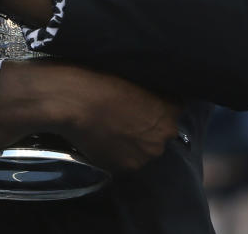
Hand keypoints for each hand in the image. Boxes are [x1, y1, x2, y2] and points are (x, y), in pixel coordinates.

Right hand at [62, 68, 181, 171]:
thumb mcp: (134, 79)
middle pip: (161, 133)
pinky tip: (104, 140)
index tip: (143, 101)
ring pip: (144, 150)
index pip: (174, 109)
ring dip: (133, 143)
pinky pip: (125, 160)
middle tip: (125, 117)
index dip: (158, 104)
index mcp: (170, 112)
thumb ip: (150, 95)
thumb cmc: (101, 81)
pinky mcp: (124, 169)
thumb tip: (149, 101)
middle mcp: (163, 138)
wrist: (73, 102)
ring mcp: (144, 157)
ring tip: (112, 131)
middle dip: (148, 127)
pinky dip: (118, 153)